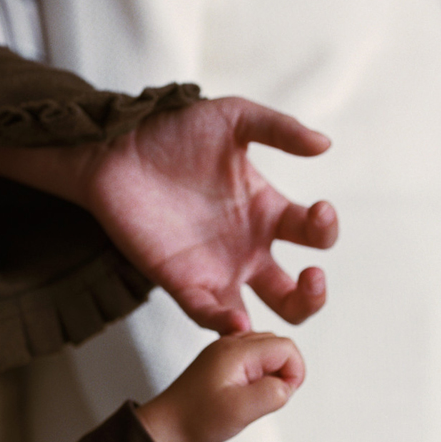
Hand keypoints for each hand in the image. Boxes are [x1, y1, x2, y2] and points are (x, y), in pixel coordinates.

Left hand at [82, 97, 337, 332]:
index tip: (318, 209)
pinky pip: (206, 314)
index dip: (324, 228)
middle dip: (314, 293)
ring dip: (283, 316)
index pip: (313, 235)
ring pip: (258, 317)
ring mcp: (213, 269)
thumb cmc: (173, 130)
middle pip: (295, 294)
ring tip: (291, 296)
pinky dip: (225, 323)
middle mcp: (245, 248)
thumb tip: (324, 143)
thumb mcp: (233, 118)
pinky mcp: (178, 281)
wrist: (116, 144)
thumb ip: (278, 128)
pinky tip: (238, 320)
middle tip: (312, 274)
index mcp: (264, 211)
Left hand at [136, 332, 303, 441]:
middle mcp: (230, 344)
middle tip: (265, 399)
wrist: (165, 426)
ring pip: (265, 352)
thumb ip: (273, 393)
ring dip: (270, 375)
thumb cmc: (196, 419)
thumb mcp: (242, 410)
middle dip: (283, 372)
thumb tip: (286, 384)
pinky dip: (257, 377)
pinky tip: (244, 395)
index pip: (286, 346)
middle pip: (277, 345)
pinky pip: (252, 361)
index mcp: (236, 350)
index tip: (280, 396)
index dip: (294, 372)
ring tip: (253, 399)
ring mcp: (224, 352)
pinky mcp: (220, 362)